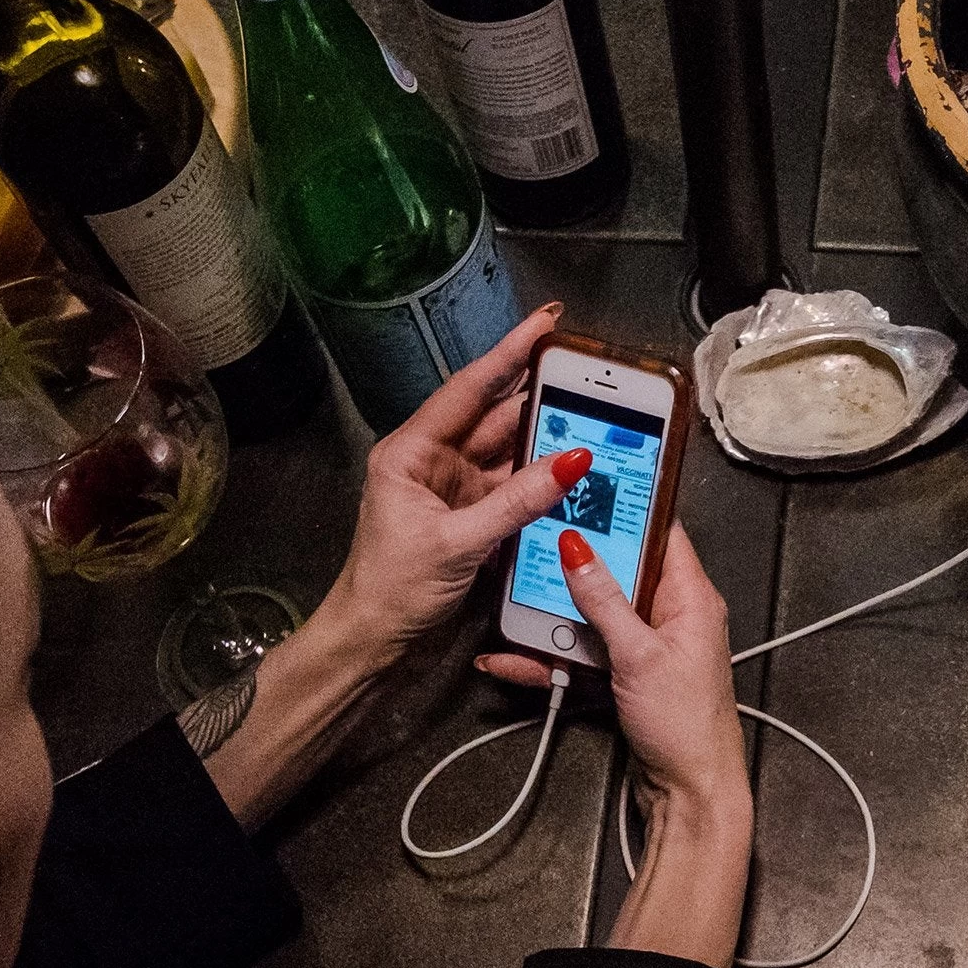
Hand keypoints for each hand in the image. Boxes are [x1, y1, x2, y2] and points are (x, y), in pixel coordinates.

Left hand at [316, 304, 589, 670]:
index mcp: (411, 451)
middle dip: (540, 397)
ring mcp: (454, 491)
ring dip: (547, 442)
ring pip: (510, 454)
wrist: (374, 642)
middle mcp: (433, 463)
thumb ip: (517, 501)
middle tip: (587, 376)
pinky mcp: (471, 520)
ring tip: (594, 422)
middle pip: (496, 418)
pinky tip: (573, 474)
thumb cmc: (391, 589)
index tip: (546, 324)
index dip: (510, 354)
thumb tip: (571, 462)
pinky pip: (514, 491)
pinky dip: (542, 484)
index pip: (469, 389)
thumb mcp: (457, 542)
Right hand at [484, 523, 751, 967]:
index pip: (660, 531)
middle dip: (569, 564)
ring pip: (588, 615)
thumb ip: (605, 601)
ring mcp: (644, 647)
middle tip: (529, 541)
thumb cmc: (687, 727)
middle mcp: (670, 616)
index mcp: (690, 597)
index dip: (625, 504)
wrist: (690, 794)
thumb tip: (578, 548)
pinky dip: (548, 658)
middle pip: (614, 572)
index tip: (586, 485)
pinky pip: (580, 655)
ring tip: (508, 608)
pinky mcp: (623, 677)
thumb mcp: (640, 655)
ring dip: (549, 617)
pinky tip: (510, 658)